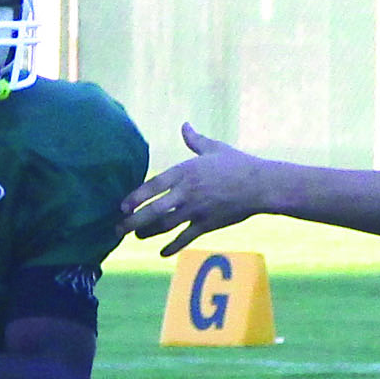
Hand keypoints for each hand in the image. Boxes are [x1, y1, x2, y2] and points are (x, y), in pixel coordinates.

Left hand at [120, 124, 266, 254]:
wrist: (261, 185)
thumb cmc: (238, 164)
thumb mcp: (214, 148)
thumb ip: (195, 139)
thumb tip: (185, 125)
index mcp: (185, 172)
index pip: (153, 186)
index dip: (136, 198)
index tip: (122, 206)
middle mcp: (186, 192)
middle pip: (153, 210)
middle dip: (133, 222)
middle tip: (118, 229)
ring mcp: (196, 210)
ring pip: (165, 225)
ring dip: (148, 233)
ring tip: (136, 237)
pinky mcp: (207, 224)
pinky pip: (185, 238)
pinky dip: (172, 247)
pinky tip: (162, 253)